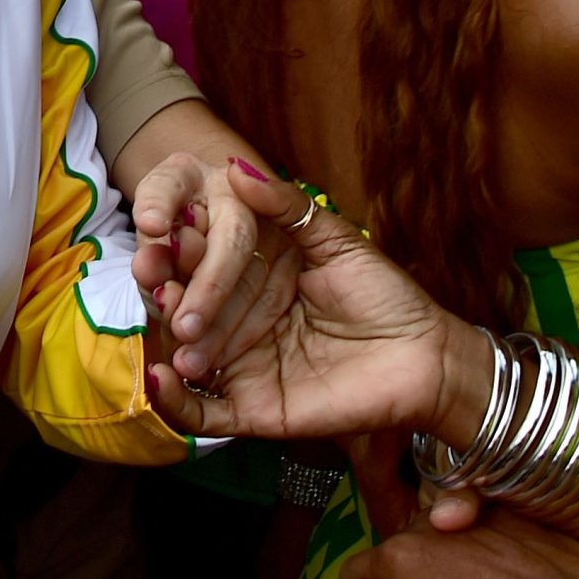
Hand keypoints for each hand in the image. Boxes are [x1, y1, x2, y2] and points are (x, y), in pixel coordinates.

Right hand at [136, 162, 491, 445]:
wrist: (425, 358)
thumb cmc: (386, 294)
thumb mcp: (335, 240)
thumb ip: (285, 207)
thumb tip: (236, 166)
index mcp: (254, 278)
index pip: (202, 261)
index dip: (179, 245)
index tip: (162, 224)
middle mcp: (239, 321)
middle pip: (186, 306)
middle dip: (164, 288)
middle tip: (154, 272)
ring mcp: (242, 367)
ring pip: (187, 354)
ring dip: (166, 336)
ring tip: (167, 315)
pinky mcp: (252, 410)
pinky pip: (201, 412)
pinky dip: (173, 400)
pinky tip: (160, 377)